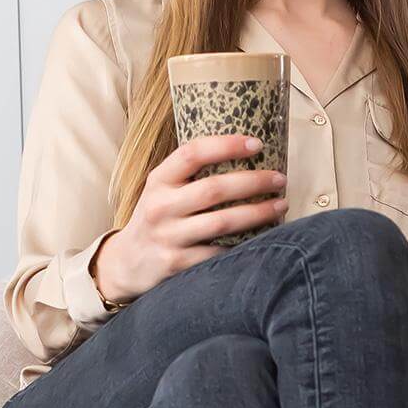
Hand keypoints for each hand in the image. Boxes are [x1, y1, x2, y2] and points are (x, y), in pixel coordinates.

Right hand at [93, 134, 287, 302]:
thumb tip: (250, 151)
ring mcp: (168, 237)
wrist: (126, 263)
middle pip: (214, 189)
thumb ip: (193, 172)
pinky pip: (220, 252)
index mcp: (159, 180)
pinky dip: (245, 244)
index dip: (227, 145)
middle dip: (254, 182)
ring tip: (281, 205)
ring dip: (259, 213)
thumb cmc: (159, 217)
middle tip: (280, 179)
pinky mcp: (176, 264)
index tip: (257, 144)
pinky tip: (264, 237)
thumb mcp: (164, 189)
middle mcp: (161, 206)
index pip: (192, 153)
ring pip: (223, 221)